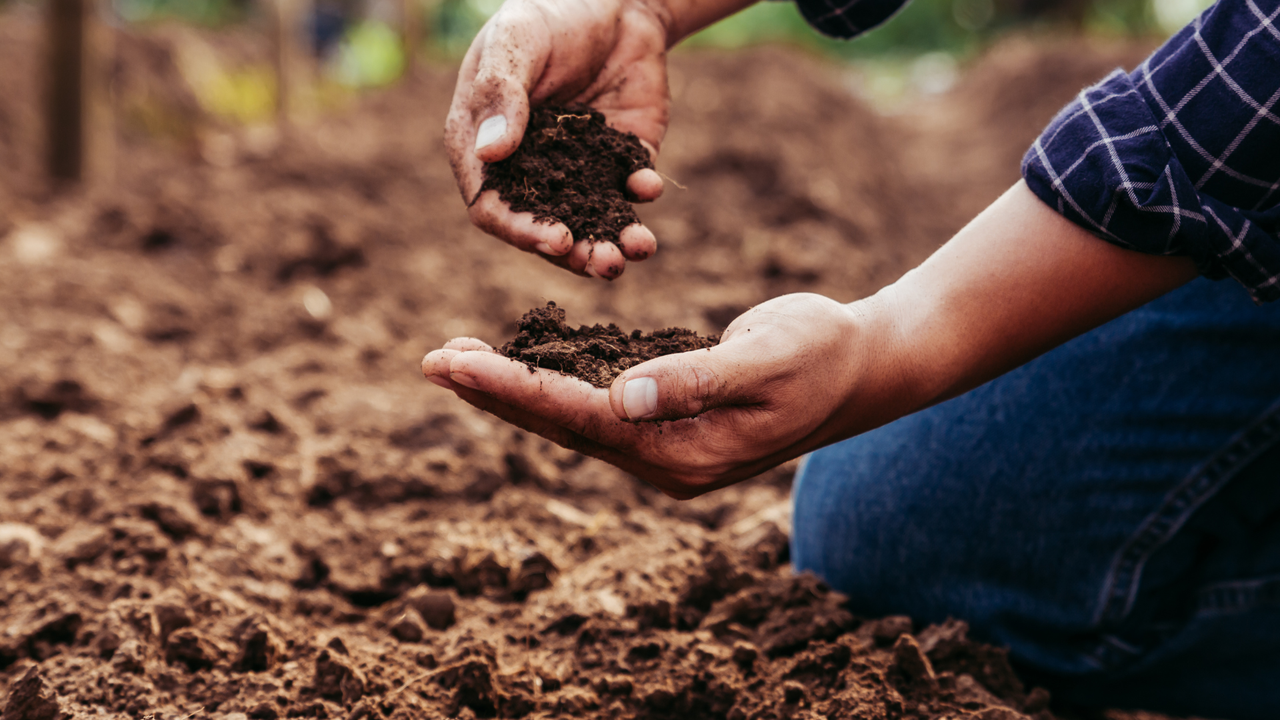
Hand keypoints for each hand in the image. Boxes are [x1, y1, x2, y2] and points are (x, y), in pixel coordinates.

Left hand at [421, 294, 863, 497]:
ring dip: (513, 389)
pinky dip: (551, 383)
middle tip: (431, 361)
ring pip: (571, 417)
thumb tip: (624, 397)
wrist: (859, 368)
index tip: (457, 364)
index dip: (515, 388)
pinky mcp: (665, 421)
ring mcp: (664, 445)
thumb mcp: (767, 358)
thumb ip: (696, 379)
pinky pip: (594, 404)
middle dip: (494, 393)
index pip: (582, 418)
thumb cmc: (820, 355)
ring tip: (456, 360)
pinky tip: (519, 364)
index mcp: (683, 452)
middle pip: (561, 426)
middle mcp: (663, 459)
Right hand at [445, 0, 670, 278]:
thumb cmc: (547, 16)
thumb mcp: (516, 44)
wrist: (612, 1)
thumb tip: (489, 153)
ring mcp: (576, 168)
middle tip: (606, 263)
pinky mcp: (621, 158)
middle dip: (576, 252)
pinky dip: (641, 192)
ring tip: (636, 249)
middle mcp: (530, 169)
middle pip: (544, 228)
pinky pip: (630, 188)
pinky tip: (649, 184)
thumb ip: (501, 95)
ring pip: (591, 220)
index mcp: (486, 148)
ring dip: (613, 241)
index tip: (556, 241)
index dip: (522, 230)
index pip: (493, 207)